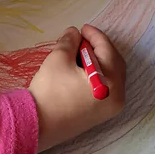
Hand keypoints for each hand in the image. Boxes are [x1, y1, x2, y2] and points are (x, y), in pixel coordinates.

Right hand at [29, 24, 125, 151]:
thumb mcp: (58, 59)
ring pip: (110, 77)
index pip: (107, 50)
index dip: (94, 35)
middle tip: (81, 40)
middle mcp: (117, 96)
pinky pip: (105, 89)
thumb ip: (70, 42)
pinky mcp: (100, 116)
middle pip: (114, 63)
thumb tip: (74, 33)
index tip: (82, 27)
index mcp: (111, 81)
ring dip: (98, 62)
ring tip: (79, 55)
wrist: (37, 126)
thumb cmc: (49, 92)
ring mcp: (110, 108)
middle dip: (99, 48)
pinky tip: (81, 71)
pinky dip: (97, 76)